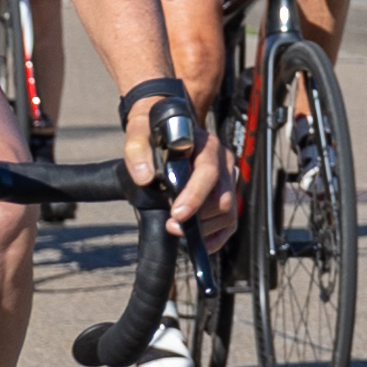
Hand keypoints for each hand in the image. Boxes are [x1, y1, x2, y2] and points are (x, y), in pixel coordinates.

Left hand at [128, 83, 233, 239]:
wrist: (168, 125)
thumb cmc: (155, 129)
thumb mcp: (140, 130)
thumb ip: (138, 149)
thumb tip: (144, 178)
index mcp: (206, 145)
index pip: (208, 172)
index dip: (195, 196)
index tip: (176, 214)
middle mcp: (223, 162)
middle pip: (222, 198)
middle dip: (198, 218)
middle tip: (171, 226)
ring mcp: (227, 179)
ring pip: (228, 214)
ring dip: (204, 229)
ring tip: (177, 228)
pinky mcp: (225, 195)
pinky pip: (228, 223)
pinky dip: (214, 238)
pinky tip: (194, 240)